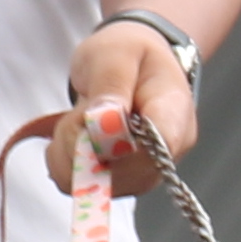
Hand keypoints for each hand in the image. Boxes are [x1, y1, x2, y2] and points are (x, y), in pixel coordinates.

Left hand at [65, 17, 199, 196]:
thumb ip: (110, 85)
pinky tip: (75, 136)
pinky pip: (81, 187)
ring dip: (69, 151)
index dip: (120, 146)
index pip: (160, 146)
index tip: (91, 125)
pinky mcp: (123, 184)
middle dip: (82, 142)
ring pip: (95, 183)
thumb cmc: (128, 54)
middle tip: (82, 108)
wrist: (134, 64)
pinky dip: (65, 162)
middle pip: (120, 172)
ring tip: (80, 117)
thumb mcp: (114, 54)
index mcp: (174, 111)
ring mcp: (145, 173)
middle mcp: (167, 152)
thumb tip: (103, 123)